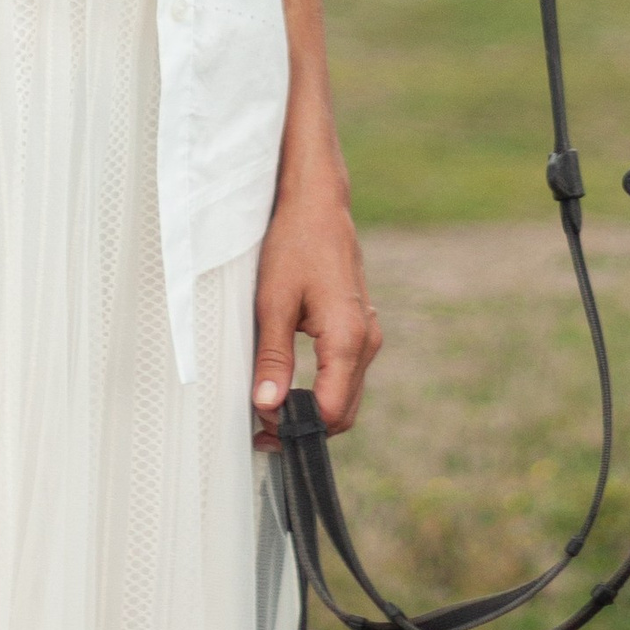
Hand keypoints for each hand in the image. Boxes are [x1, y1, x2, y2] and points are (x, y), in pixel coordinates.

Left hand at [251, 182, 380, 450]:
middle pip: (343, 412)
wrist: (318, 203)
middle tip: (261, 426)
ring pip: (347, 395)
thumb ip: (274, 358)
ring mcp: (368, 334)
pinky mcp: (361, 327)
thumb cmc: (295, 243)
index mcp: (348, 337)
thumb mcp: (274, 303)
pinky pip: (347, 375)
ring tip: (270, 406)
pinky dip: (323, 390)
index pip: (331, 412)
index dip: (296, 426)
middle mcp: (367, 341)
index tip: (262, 423)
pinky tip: (291, 385)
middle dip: (305, 426)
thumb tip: (268, 406)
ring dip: (314, 411)